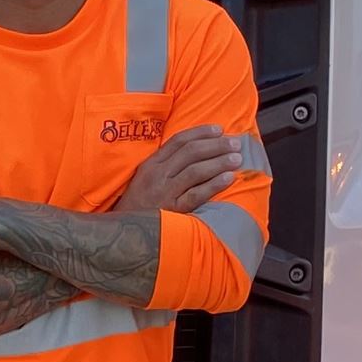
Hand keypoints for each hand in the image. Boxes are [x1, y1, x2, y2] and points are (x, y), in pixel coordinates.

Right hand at [113, 125, 252, 214]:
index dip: (201, 132)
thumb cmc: (140, 204)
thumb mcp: (146, 179)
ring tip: (236, 159)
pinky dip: (214, 184)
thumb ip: (166, 165)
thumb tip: (197, 151)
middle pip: (190, 152)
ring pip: (195, 170)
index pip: (178, 141)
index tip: (219, 129)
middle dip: (215, 145)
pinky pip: (196, 194)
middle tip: (235, 143)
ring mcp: (165, 192)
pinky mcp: (173, 210)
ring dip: (219, 162)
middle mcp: (158, 175)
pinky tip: (229, 178)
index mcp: (151, 164)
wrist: (124, 232)